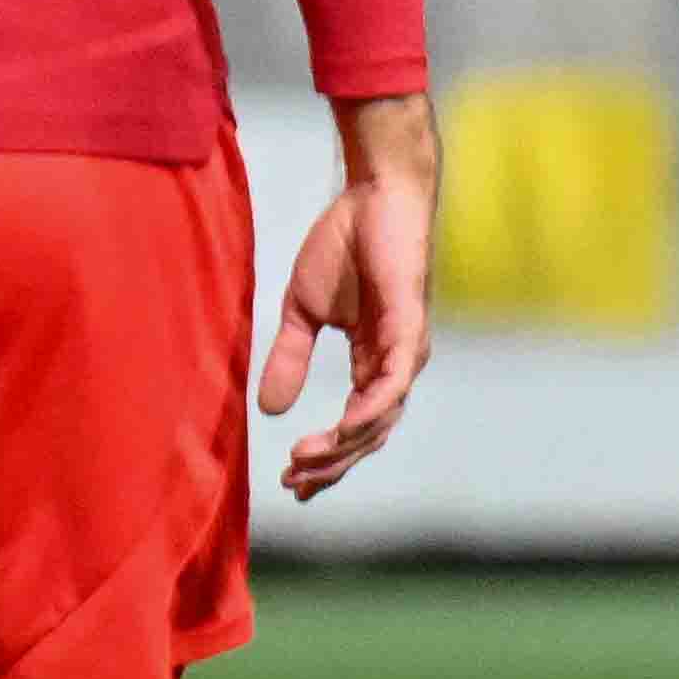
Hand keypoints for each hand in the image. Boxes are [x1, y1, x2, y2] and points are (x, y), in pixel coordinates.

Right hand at [261, 90, 440, 500]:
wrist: (374, 196)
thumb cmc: (344, 245)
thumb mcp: (303, 311)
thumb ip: (290, 358)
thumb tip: (268, 409)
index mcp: (373, 362)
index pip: (355, 427)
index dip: (326, 458)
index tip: (291, 481)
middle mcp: (396, 365)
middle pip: (369, 435)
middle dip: (331, 463)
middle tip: (292, 480)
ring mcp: (407, 350)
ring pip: (382, 418)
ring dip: (345, 445)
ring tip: (305, 460)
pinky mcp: (410, 329)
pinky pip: (393, 383)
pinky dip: (371, 410)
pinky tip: (344, 429)